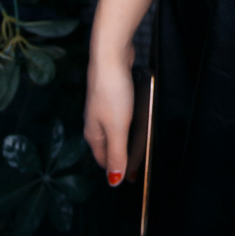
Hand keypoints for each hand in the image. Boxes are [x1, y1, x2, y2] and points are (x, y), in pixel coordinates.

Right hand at [84, 40, 134, 185]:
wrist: (110, 55)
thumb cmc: (112, 91)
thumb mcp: (117, 128)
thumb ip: (116, 154)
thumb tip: (114, 181)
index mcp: (93, 133)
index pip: (103, 160)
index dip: (117, 170)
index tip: (133, 178)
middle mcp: (95, 121)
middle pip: (108, 145)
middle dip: (121, 155)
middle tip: (139, 163)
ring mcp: (103, 106)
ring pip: (114, 128)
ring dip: (126, 137)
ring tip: (141, 144)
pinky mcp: (112, 92)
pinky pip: (120, 112)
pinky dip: (129, 120)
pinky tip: (139, 117)